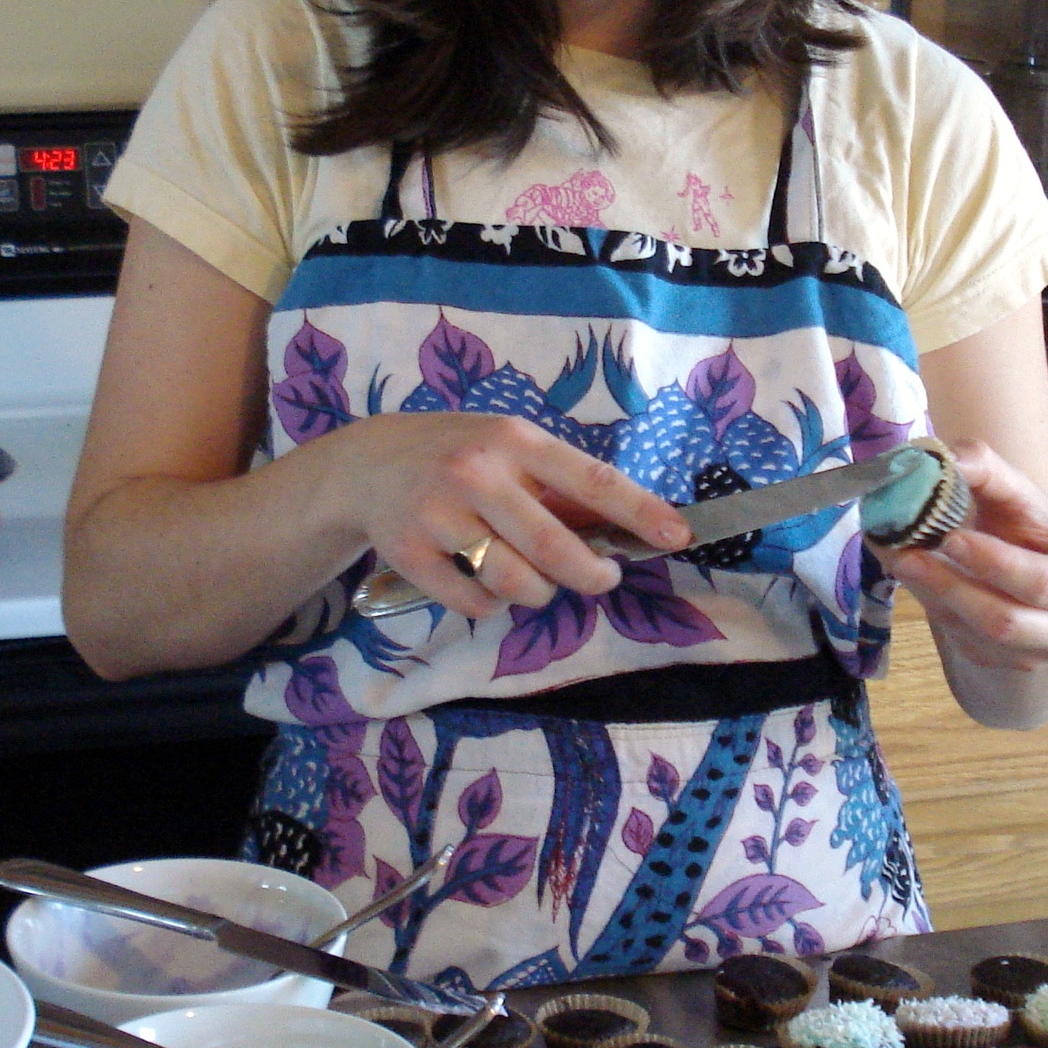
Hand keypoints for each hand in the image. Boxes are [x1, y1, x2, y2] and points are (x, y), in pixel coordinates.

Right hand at [337, 413, 689, 619]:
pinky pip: (475, 604)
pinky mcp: (411, 555)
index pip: (591, 479)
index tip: (677, 535)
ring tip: (533, 577)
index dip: (639, 511)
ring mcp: (439, 516)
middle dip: (593, 575)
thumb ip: (559, 484)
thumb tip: (625, 529)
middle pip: (554, 548)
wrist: (369, 464)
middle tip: (603, 578)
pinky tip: (485, 582)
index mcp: (515, 441)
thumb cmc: (461, 455)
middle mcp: (476, 474)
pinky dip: (492, 606)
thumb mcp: (510, 447)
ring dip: (540, 593)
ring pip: (516, 584)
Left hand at [878, 440, 1047, 676]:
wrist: (1036, 575)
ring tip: (901, 561)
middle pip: (1006, 621)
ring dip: (934, 598)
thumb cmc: (1033, 532)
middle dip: (952, 587)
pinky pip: (963, 645)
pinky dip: (934, 610)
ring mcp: (1036, 658)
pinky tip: (916, 579)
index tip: (950, 537)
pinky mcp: (1002, 666)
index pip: (1041, 583)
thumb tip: (948, 459)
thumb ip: (988, 470)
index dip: (994, 563)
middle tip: (907, 554)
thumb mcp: (1021, 496)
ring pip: (977, 638)